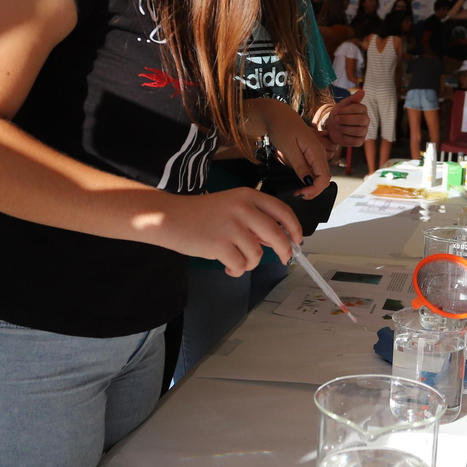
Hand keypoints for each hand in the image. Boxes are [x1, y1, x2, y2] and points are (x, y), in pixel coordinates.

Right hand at [160, 188, 302, 276]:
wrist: (167, 217)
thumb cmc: (199, 214)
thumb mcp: (230, 207)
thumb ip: (253, 220)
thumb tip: (277, 239)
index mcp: (248, 196)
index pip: (281, 211)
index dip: (294, 227)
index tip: (298, 239)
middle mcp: (243, 209)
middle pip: (277, 235)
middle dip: (285, 251)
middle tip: (284, 258)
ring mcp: (231, 227)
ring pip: (258, 254)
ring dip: (250, 263)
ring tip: (236, 260)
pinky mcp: (220, 245)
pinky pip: (240, 266)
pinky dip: (236, 271)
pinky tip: (226, 267)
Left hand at [249, 98, 331, 199]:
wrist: (278, 115)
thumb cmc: (282, 128)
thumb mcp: (288, 148)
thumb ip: (299, 165)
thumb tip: (308, 182)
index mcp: (316, 151)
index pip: (324, 177)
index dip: (315, 190)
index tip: (300, 194)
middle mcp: (319, 153)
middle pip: (323, 179)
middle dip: (313, 191)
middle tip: (297, 195)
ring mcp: (315, 154)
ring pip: (319, 176)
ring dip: (310, 186)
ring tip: (297, 191)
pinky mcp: (310, 155)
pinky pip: (313, 171)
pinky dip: (307, 180)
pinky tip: (298, 182)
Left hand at [319, 90, 367, 147]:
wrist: (331, 127)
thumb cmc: (338, 114)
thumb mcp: (342, 105)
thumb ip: (352, 99)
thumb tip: (363, 91)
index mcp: (363, 110)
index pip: (359, 108)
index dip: (346, 110)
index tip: (336, 112)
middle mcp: (366, 120)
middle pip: (361, 120)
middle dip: (346, 120)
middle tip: (335, 119)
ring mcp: (364, 131)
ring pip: (358, 131)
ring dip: (344, 128)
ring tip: (336, 126)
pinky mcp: (360, 141)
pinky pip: (355, 141)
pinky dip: (346, 138)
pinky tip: (340, 134)